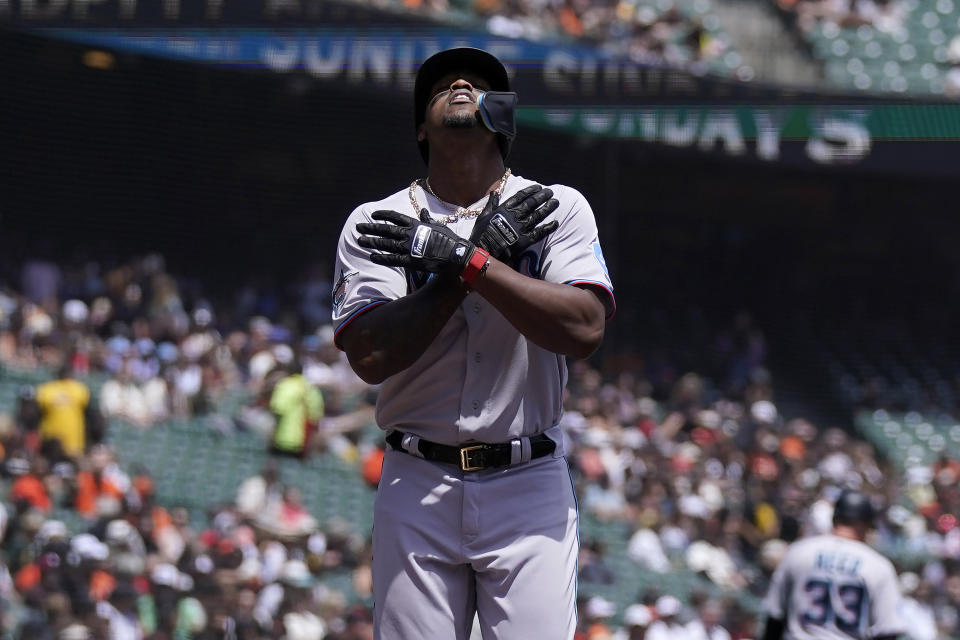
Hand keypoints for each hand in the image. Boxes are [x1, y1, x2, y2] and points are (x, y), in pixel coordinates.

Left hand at [357, 208, 475, 277]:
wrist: (457, 255)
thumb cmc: (450, 240)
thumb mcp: (438, 225)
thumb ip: (428, 219)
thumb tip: (423, 211)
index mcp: (416, 224)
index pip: (395, 217)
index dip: (383, 215)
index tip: (374, 215)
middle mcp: (410, 234)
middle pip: (385, 230)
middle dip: (371, 228)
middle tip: (359, 227)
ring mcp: (409, 248)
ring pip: (385, 244)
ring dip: (372, 242)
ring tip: (360, 240)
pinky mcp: (411, 261)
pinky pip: (392, 259)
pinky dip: (381, 258)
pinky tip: (371, 257)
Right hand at [469, 185, 559, 265]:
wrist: (483, 251)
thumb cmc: (481, 234)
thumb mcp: (483, 215)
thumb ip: (491, 203)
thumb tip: (494, 192)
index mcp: (505, 209)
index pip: (520, 196)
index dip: (530, 191)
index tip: (538, 187)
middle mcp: (515, 216)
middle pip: (532, 203)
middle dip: (542, 197)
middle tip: (550, 192)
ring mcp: (521, 227)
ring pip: (538, 215)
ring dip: (548, 208)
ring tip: (555, 202)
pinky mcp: (525, 240)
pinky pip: (540, 232)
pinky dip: (548, 227)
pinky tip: (555, 223)